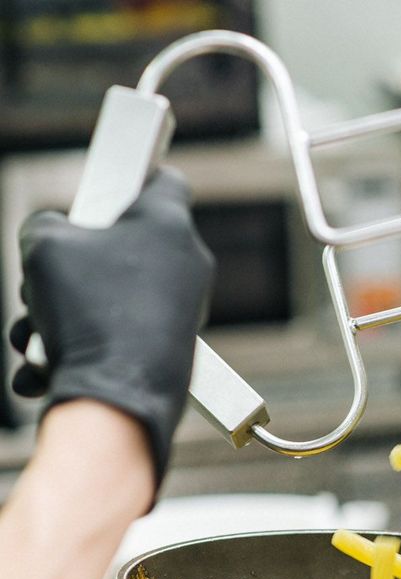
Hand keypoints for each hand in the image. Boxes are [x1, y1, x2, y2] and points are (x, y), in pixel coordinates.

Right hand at [10, 169, 214, 487]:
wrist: (117, 403)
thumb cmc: (88, 314)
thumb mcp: (43, 245)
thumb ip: (47, 226)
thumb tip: (55, 240)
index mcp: (167, 224)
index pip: (161, 179)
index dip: (131, 173)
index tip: (108, 180)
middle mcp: (185, 268)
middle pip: (119, 247)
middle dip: (69, 266)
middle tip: (41, 280)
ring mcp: (180, 316)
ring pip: (108, 300)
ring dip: (60, 316)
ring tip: (34, 336)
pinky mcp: (169, 357)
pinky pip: (115, 341)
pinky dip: (78, 351)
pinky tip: (44, 370)